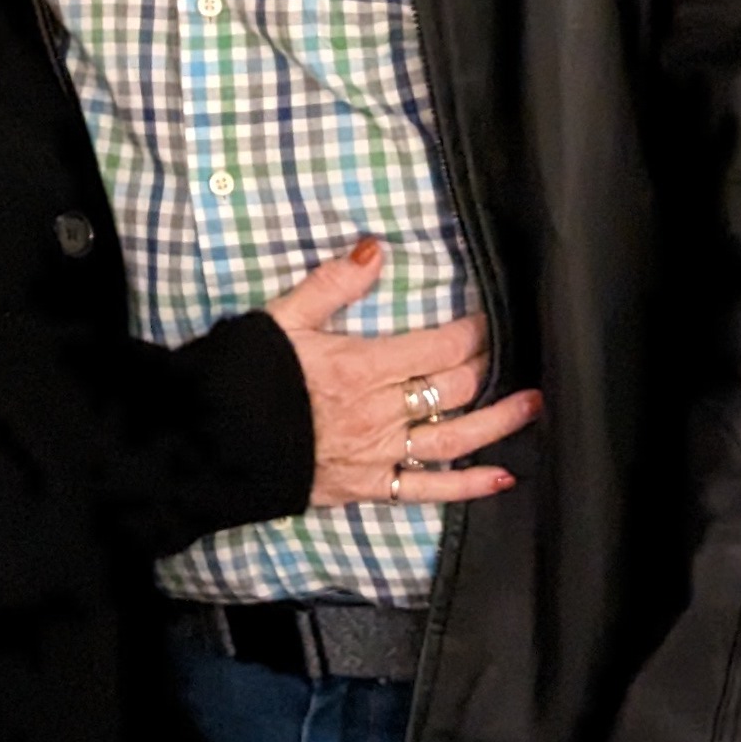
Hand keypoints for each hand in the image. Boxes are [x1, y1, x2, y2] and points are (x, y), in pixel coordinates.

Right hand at [260, 238, 528, 507]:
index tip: (488, 318)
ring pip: (455, 439)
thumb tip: (375, 251)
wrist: (206, 444)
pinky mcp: (368, 487)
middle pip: (454, 388)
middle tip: (510, 351)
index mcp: (360, 366)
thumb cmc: (240, 378)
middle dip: (488, 366)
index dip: (472, 332)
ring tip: (534, 404)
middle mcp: (378, 413)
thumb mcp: (279, 318)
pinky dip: (468, 487)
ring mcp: (377, 454)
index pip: (439, 347)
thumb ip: (330, 285)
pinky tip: (501, 476)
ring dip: (500, 421)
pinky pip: (427, 491)